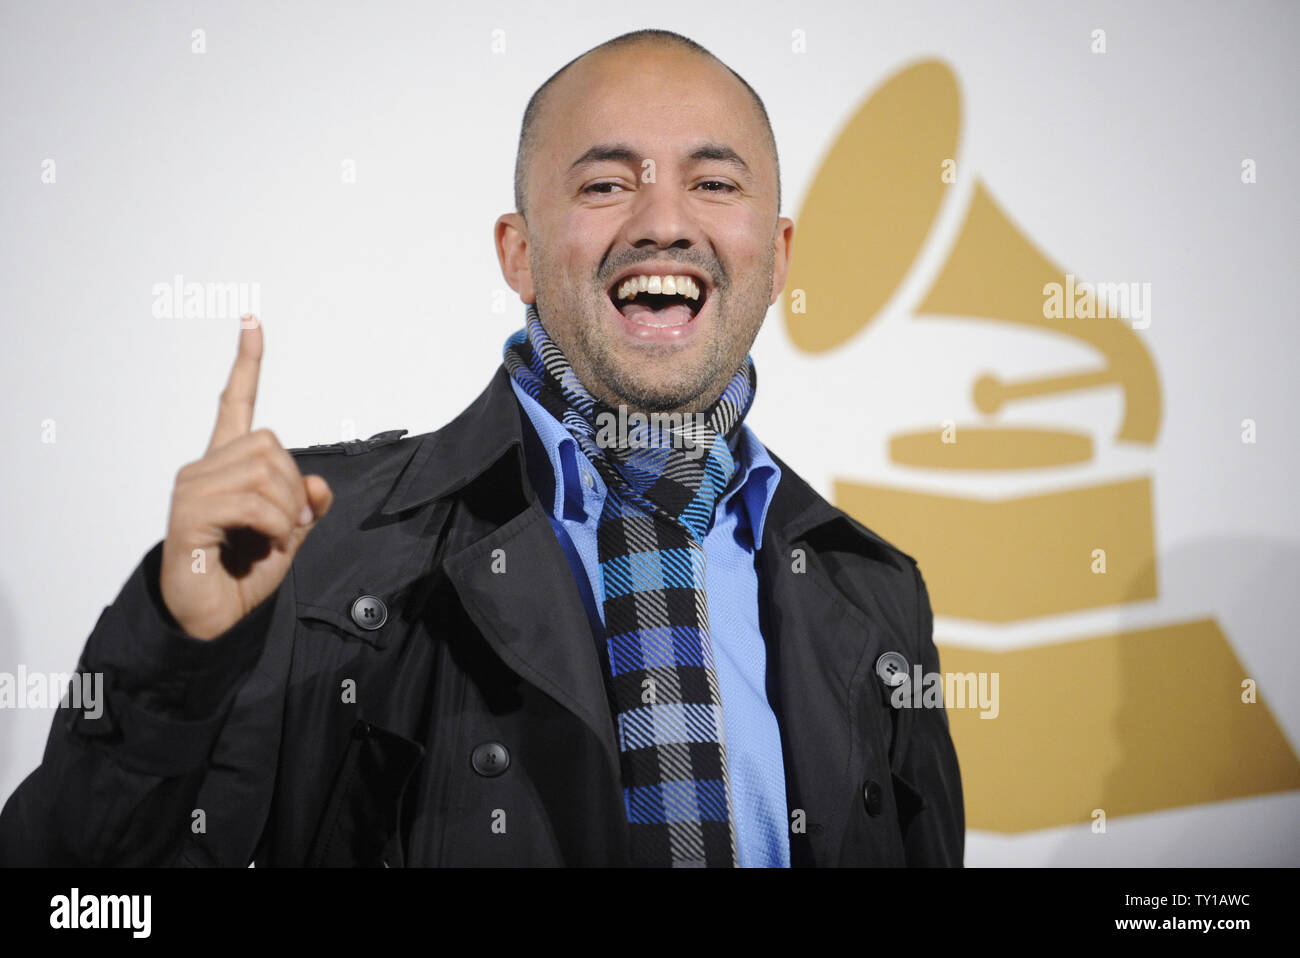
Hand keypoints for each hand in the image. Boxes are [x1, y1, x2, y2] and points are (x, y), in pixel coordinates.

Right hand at [159, 316, 332, 639]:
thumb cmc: (243, 575)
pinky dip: (276, 524)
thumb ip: (306, 504)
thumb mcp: (290, 534)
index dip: (247, 363)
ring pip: (266, 472)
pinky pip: (253, 502)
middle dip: (295, 485)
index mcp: (227, 466)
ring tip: (274, 537)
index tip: (252, 322)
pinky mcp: (189, 513)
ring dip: (287, 510)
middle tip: (290, 523)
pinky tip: (266, 543)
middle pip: (272, 444)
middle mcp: (204, 468)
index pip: (234, 403)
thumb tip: (320, 484)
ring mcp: (192, 487)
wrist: (212, 618)